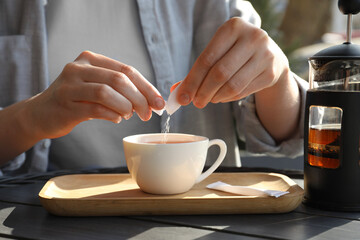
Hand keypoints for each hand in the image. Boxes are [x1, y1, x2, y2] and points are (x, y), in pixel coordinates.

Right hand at [27, 51, 164, 138]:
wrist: (42, 113)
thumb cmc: (77, 100)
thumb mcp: (97, 86)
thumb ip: (121, 89)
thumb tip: (152, 101)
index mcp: (90, 59)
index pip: (126, 70)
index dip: (147, 87)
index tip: (159, 103)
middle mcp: (78, 68)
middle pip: (119, 80)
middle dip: (140, 99)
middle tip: (148, 114)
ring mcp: (69, 86)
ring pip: (107, 93)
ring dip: (126, 107)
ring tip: (129, 115)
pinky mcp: (65, 105)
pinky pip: (96, 109)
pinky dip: (112, 115)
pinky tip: (116, 118)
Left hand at [175, 17, 289, 107]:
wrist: (270, 56)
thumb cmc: (235, 54)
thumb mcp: (218, 52)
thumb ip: (198, 70)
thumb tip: (177, 92)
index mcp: (233, 27)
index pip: (206, 59)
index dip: (192, 80)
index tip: (182, 97)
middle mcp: (252, 38)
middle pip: (219, 73)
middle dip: (203, 92)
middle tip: (195, 103)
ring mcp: (265, 55)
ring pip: (232, 85)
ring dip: (215, 97)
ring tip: (208, 99)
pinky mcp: (270, 73)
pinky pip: (242, 92)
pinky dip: (228, 98)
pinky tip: (221, 97)